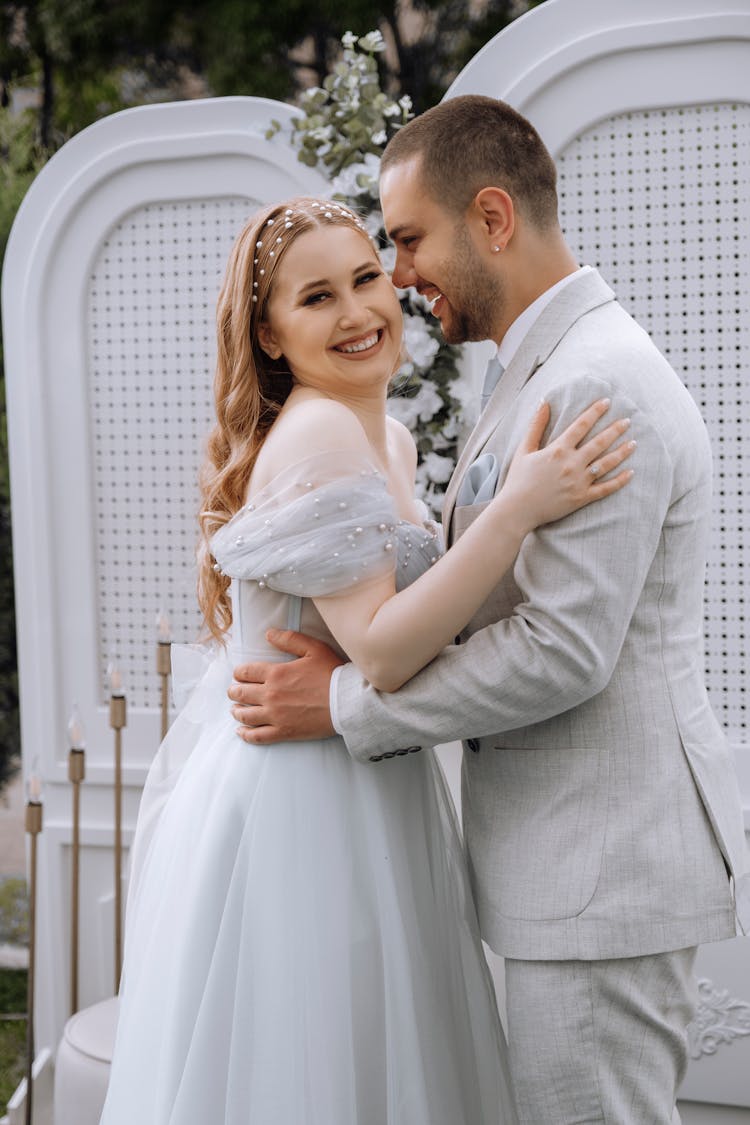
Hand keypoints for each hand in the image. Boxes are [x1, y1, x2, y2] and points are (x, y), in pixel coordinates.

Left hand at [228, 629, 344, 742]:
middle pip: (241, 693)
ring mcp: (275, 715)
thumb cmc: (332, 674)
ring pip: (245, 715)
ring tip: (235, 709)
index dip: (239, 673)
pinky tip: (241, 731)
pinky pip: (257, 736)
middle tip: (234, 691)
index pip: (246, 672)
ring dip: (236, 711)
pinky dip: (246, 734)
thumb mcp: (314, 648)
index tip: (239, 675)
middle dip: (234, 691)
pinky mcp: (283, 732)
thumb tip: (268, 634)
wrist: (347, 702)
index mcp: (276, 673)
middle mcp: (271, 694)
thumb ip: (289, 639)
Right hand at [502, 397, 634, 529]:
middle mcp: (572, 463)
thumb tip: (544, 402)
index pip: (581, 425)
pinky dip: (620, 481)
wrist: (517, 510)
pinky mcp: (582, 498)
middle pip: (599, 442)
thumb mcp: (524, 449)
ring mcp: (579, 481)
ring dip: (622, 452)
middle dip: (615, 429)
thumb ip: (536, 425)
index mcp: (558, 449)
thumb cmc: (518, 479)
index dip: (595, 412)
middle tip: (627, 421)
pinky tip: (631, 472)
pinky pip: (606, 488)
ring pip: (607, 463)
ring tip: (633, 443)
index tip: (607, 402)